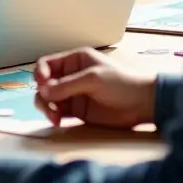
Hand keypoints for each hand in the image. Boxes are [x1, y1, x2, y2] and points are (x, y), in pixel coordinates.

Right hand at [34, 48, 156, 128]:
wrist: (142, 104)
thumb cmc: (121, 83)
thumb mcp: (93, 79)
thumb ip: (67, 85)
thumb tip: (42, 91)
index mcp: (74, 61)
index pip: (47, 64)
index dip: (40, 74)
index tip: (42, 85)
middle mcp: (70, 76)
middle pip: (44, 84)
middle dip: (43, 94)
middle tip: (50, 105)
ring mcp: (73, 94)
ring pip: (48, 99)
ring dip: (47, 107)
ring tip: (55, 117)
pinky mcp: (78, 112)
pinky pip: (58, 112)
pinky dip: (54, 116)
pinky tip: (58, 121)